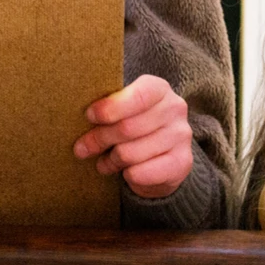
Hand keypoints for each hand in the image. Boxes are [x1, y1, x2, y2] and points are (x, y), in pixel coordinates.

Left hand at [72, 74, 193, 198]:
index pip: (136, 96)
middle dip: (99, 139)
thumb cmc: (134, 124)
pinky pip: (142, 173)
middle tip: (82, 148)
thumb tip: (86, 117)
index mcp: (158, 88)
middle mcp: (175, 109)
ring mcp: (181, 136)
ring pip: (130, 153)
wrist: (163, 154)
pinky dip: (128, 175)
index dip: (109, 108)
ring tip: (103, 162)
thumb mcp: (122, 109)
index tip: (89, 116)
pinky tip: (124, 172)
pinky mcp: (182, 163)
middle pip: (127, 127)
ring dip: (110, 160)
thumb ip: (108, 108)